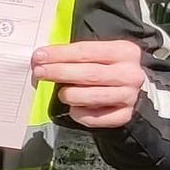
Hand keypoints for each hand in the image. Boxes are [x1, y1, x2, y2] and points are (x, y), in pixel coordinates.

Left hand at [30, 39, 144, 128]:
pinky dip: (79, 114)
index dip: (60, 54)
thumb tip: (43, 58)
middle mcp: (129, 74)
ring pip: (92, 96)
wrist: (128, 89)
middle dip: (59, 72)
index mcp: (124, 51)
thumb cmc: (106, 69)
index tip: (40, 56)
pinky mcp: (124, 115)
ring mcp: (129, 96)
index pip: (87, 52)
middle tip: (40, 72)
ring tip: (61, 93)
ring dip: (69, 95)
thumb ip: (74, 54)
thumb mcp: (97, 54)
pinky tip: (74, 108)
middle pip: (89, 73)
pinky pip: (95, 118)